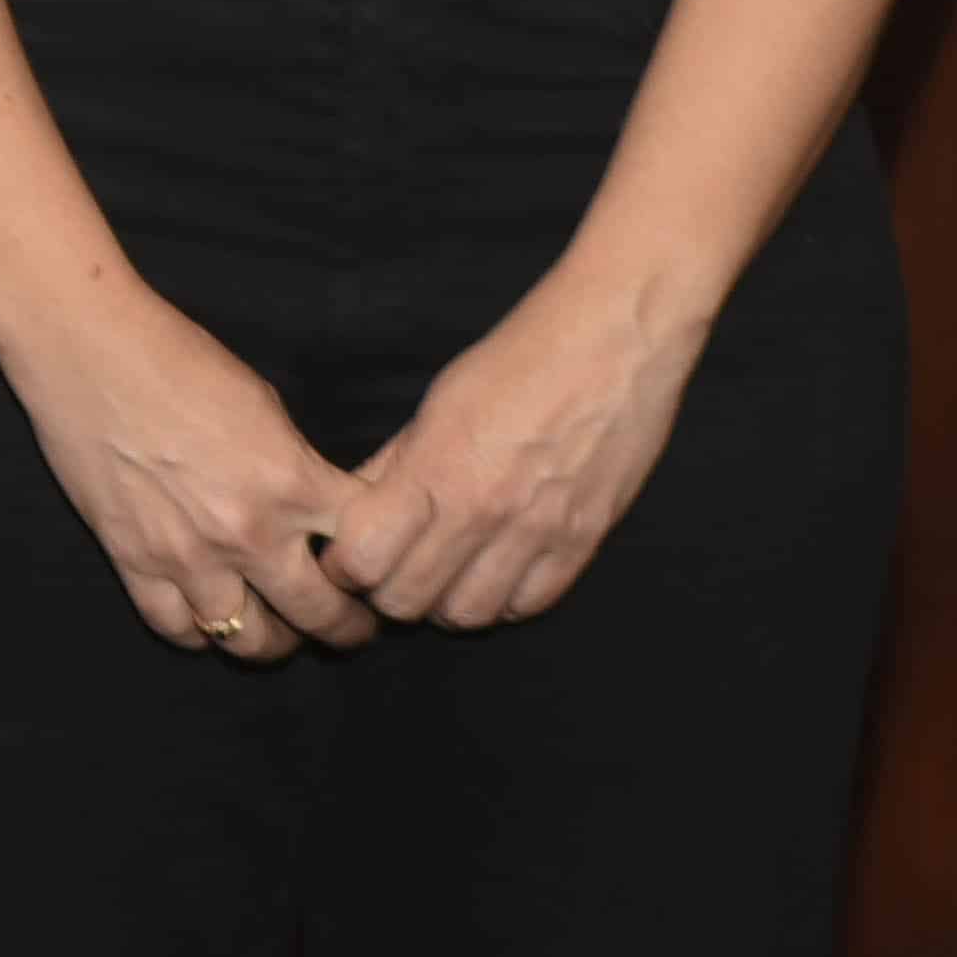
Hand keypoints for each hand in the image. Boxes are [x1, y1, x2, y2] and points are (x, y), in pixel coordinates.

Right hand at [0, 279, 378, 661]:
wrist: (86, 348)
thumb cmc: (177, 357)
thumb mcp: (264, 403)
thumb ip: (295, 466)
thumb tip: (318, 505)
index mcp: (291, 484)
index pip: (367, 554)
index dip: (383, 569)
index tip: (381, 575)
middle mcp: (248, 533)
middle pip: (320, 616)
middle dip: (346, 629)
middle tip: (351, 626)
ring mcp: (188, 555)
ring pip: (251, 641)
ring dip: (276, 643)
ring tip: (282, 633)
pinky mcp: (133, 561)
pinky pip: (178, 629)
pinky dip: (202, 633)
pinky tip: (212, 619)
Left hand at [323, 264, 703, 627]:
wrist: (612, 342)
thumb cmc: (516, 361)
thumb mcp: (436, 405)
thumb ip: (393, 465)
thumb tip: (352, 512)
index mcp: (435, 468)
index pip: (363, 559)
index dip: (344, 565)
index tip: (349, 553)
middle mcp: (483, 510)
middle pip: (407, 601)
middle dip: (387, 591)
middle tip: (393, 567)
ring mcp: (537, 532)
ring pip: (468, 615)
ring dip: (444, 602)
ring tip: (444, 573)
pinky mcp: (583, 542)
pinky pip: (529, 605)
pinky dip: (503, 600)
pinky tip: (494, 572)